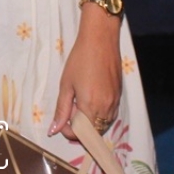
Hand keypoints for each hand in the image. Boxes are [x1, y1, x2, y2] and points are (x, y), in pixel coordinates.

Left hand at [48, 16, 121, 141]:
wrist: (100, 40)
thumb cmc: (80, 59)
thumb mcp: (66, 84)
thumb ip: (61, 110)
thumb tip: (54, 130)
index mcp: (90, 106)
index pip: (81, 133)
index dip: (68, 132)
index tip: (62, 121)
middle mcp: (106, 108)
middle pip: (94, 132)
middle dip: (80, 127)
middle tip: (70, 111)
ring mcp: (115, 102)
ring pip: (103, 124)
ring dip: (91, 121)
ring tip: (79, 104)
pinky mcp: (119, 95)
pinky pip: (110, 114)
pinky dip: (100, 114)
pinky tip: (90, 99)